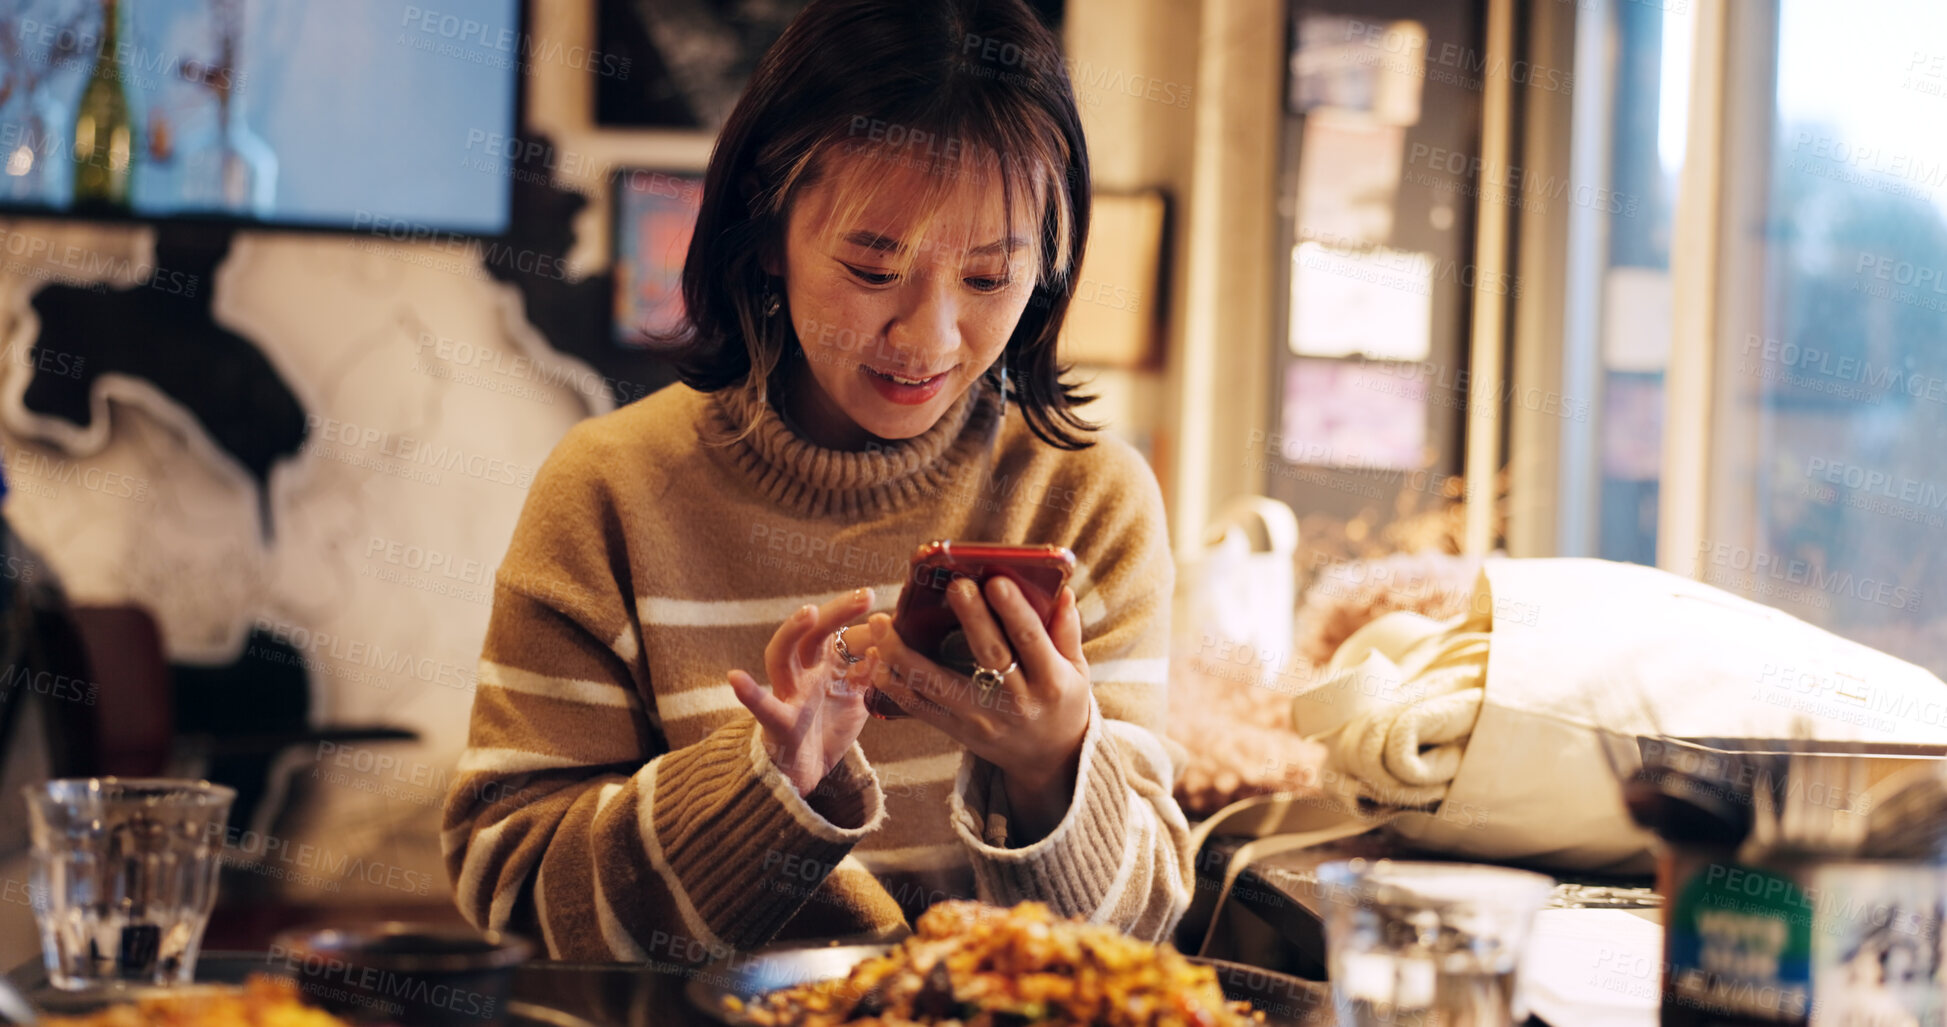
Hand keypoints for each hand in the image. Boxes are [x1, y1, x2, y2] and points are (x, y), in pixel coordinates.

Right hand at [729, 588, 875, 795]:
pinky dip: (750, 694)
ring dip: (792, 632)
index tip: (873, 596)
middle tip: (865, 596)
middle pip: (811, 634)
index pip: (834, 631)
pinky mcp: (779, 724)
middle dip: (836, 612)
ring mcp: (788, 695)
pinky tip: (736, 677)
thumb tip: (884, 646)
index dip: (851, 613)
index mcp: (820, 665)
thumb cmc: (824, 730)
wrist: (802, 775)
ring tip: (809, 613)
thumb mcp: (855, 698)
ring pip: (780, 656)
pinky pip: (764, 708)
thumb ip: (867, 672)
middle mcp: (802, 673)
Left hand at [860, 578, 1091, 840]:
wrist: (1049, 761)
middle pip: (990, 657)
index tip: (995, 581)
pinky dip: (896, 685)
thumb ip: (1066, 631)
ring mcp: (983, 720)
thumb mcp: (1076, 670)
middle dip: (971, 620)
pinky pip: (922, 708)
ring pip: (940, 685)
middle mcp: (1017, 702)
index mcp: (1051, 681)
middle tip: (953, 586)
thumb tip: (1062, 590)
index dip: (1013, 612)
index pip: (1031, 641)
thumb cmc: (1061, 702)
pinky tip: (876, 660)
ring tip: (881, 624)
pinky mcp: (958, 732)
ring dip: (906, 655)